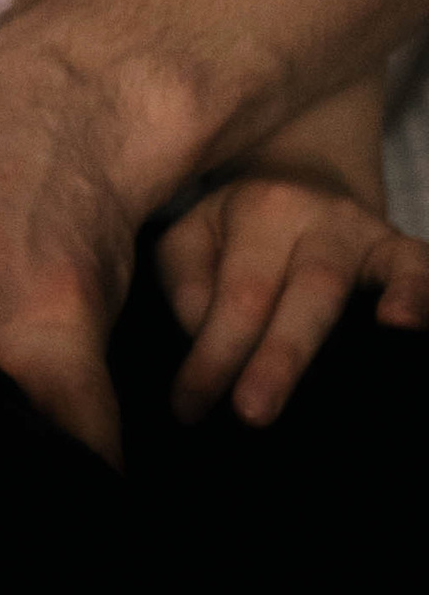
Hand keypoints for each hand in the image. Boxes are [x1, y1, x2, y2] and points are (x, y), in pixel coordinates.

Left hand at [159, 170, 428, 424]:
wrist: (306, 180)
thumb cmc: (239, 228)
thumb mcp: (194, 238)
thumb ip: (189, 287)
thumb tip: (205, 344)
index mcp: (262, 211)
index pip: (239, 294)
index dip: (214, 358)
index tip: (189, 409)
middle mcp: (325, 217)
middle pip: (311, 288)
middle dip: (284, 355)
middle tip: (253, 414)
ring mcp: (374, 234)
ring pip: (384, 273)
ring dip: (394, 303)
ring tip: (393, 334)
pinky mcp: (406, 251)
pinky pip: (424, 268)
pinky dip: (425, 293)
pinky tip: (415, 323)